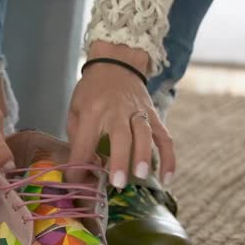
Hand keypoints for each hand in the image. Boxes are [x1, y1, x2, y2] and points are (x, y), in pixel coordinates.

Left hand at [67, 42, 175, 188]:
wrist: (117, 62)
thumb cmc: (92, 91)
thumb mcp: (75, 109)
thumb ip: (77, 137)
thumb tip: (86, 166)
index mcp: (92, 111)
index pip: (84, 142)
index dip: (79, 164)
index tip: (76, 181)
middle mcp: (116, 111)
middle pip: (121, 138)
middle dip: (119, 161)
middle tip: (118, 183)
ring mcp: (138, 112)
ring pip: (145, 135)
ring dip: (144, 157)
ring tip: (141, 177)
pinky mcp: (154, 115)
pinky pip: (164, 137)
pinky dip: (168, 158)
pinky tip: (167, 177)